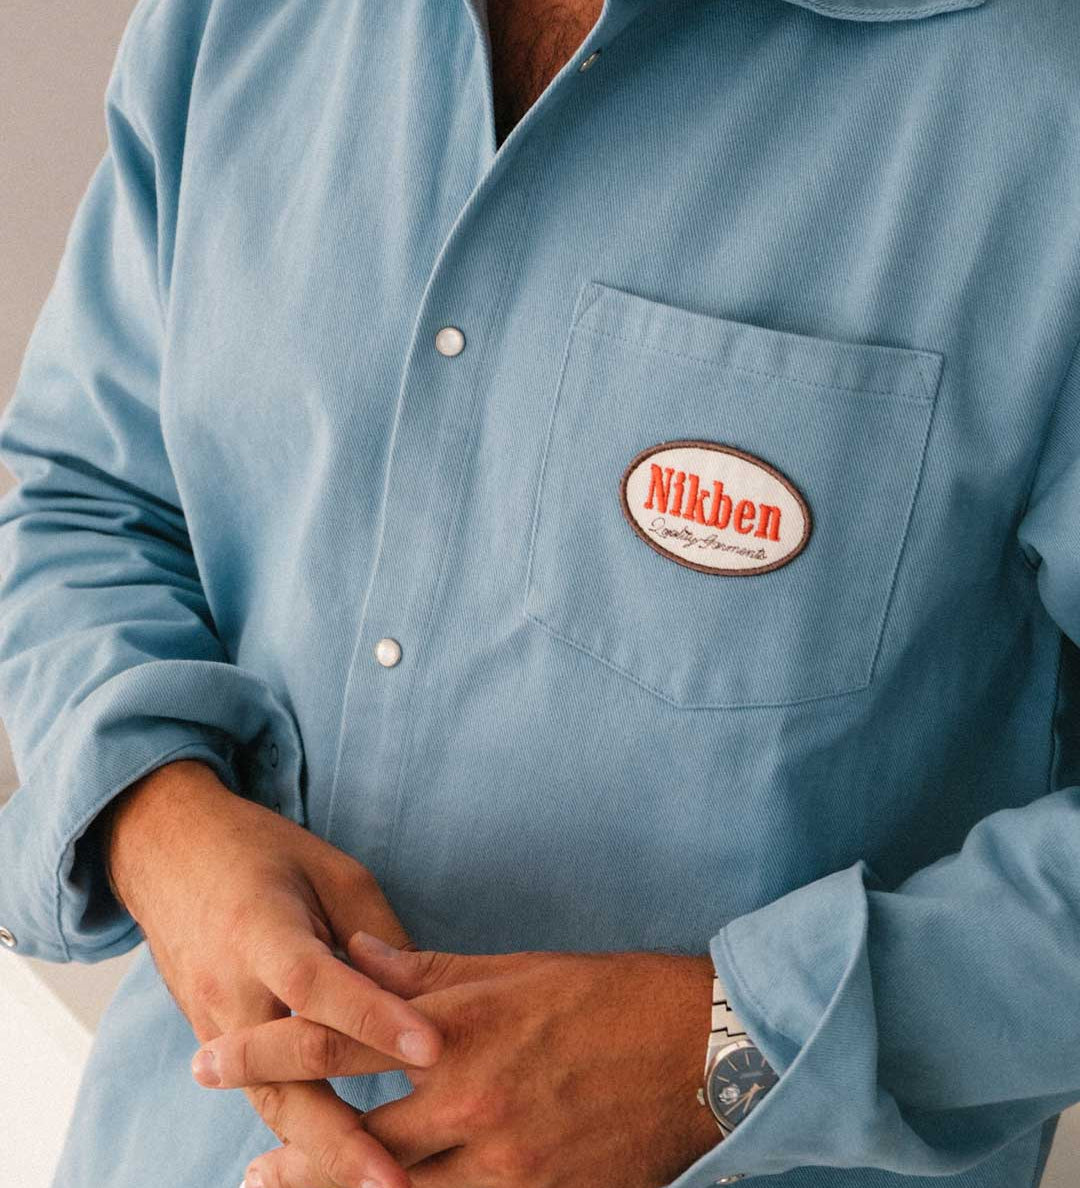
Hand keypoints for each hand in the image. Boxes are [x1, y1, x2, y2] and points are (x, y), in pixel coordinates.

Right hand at [103, 759, 443, 1187]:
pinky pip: (261, 1097)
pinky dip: (300, 1135)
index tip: (432, 1049)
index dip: (374, 1018)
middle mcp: (230, 987)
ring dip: (321, 1153)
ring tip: (377, 1187)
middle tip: (395, 1178)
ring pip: (269, 1103)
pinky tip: (336, 1168)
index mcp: (262, 928)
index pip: (319, 984)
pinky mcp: (214, 1040)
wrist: (168, 854)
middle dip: (341, 1135)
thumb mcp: (331, 871)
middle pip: (282, 1075)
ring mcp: (213, 1021)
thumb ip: (376, 936)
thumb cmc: (263, 853)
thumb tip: (425, 1001)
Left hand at [194, 933, 724, 1187]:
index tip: (211, 1057)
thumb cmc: (604, 995)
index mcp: (459, 1026)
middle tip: (249, 1165)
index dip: (264, 1049)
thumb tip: (356, 952)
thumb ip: (425, 970)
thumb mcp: (512, 968)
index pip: (336, 1039)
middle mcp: (471, 1097)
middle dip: (290, 1150)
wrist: (697, 1050)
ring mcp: (504, 1161)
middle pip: (351, 1137)